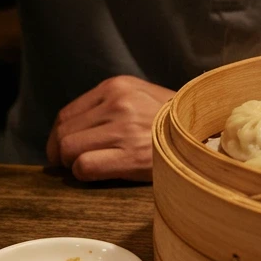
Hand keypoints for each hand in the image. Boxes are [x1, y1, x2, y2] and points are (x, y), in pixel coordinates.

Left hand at [45, 75, 175, 181]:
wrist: (201, 131)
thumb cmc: (168, 119)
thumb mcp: (138, 96)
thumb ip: (107, 105)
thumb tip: (72, 129)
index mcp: (116, 87)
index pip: (66, 114)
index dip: (59, 136)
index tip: (64, 148)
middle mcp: (117, 104)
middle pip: (63, 132)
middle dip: (60, 152)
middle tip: (70, 163)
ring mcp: (123, 129)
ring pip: (69, 149)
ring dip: (71, 164)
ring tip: (84, 168)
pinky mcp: (130, 155)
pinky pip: (85, 166)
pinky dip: (83, 173)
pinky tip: (97, 174)